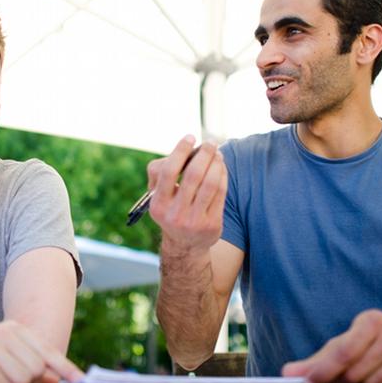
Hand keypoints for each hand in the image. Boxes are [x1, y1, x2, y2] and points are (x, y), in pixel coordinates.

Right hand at [147, 135, 226, 256]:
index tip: (190, 137)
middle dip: (204, 154)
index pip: (169, 172)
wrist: (184, 245)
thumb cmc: (172, 209)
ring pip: (210, 183)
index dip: (180, 151)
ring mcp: (194, 221)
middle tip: (211, 142)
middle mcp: (175, 214)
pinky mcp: (212, 225)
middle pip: (194, 175)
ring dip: (216, 163)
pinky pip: (220, 193)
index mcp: (158, 204)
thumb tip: (189, 149)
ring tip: (217, 153)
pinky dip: (222, 175)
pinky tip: (221, 167)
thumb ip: (166, 172)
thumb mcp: (160, 196)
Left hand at [281, 309, 381, 382]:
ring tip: (367, 378)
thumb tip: (287, 374)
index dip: (323, 371)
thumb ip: (315, 361)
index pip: (343, 351)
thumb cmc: (371, 347)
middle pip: (355, 374)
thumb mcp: (344, 346)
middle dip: (344, 382)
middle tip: (346, 379)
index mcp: (372, 321)